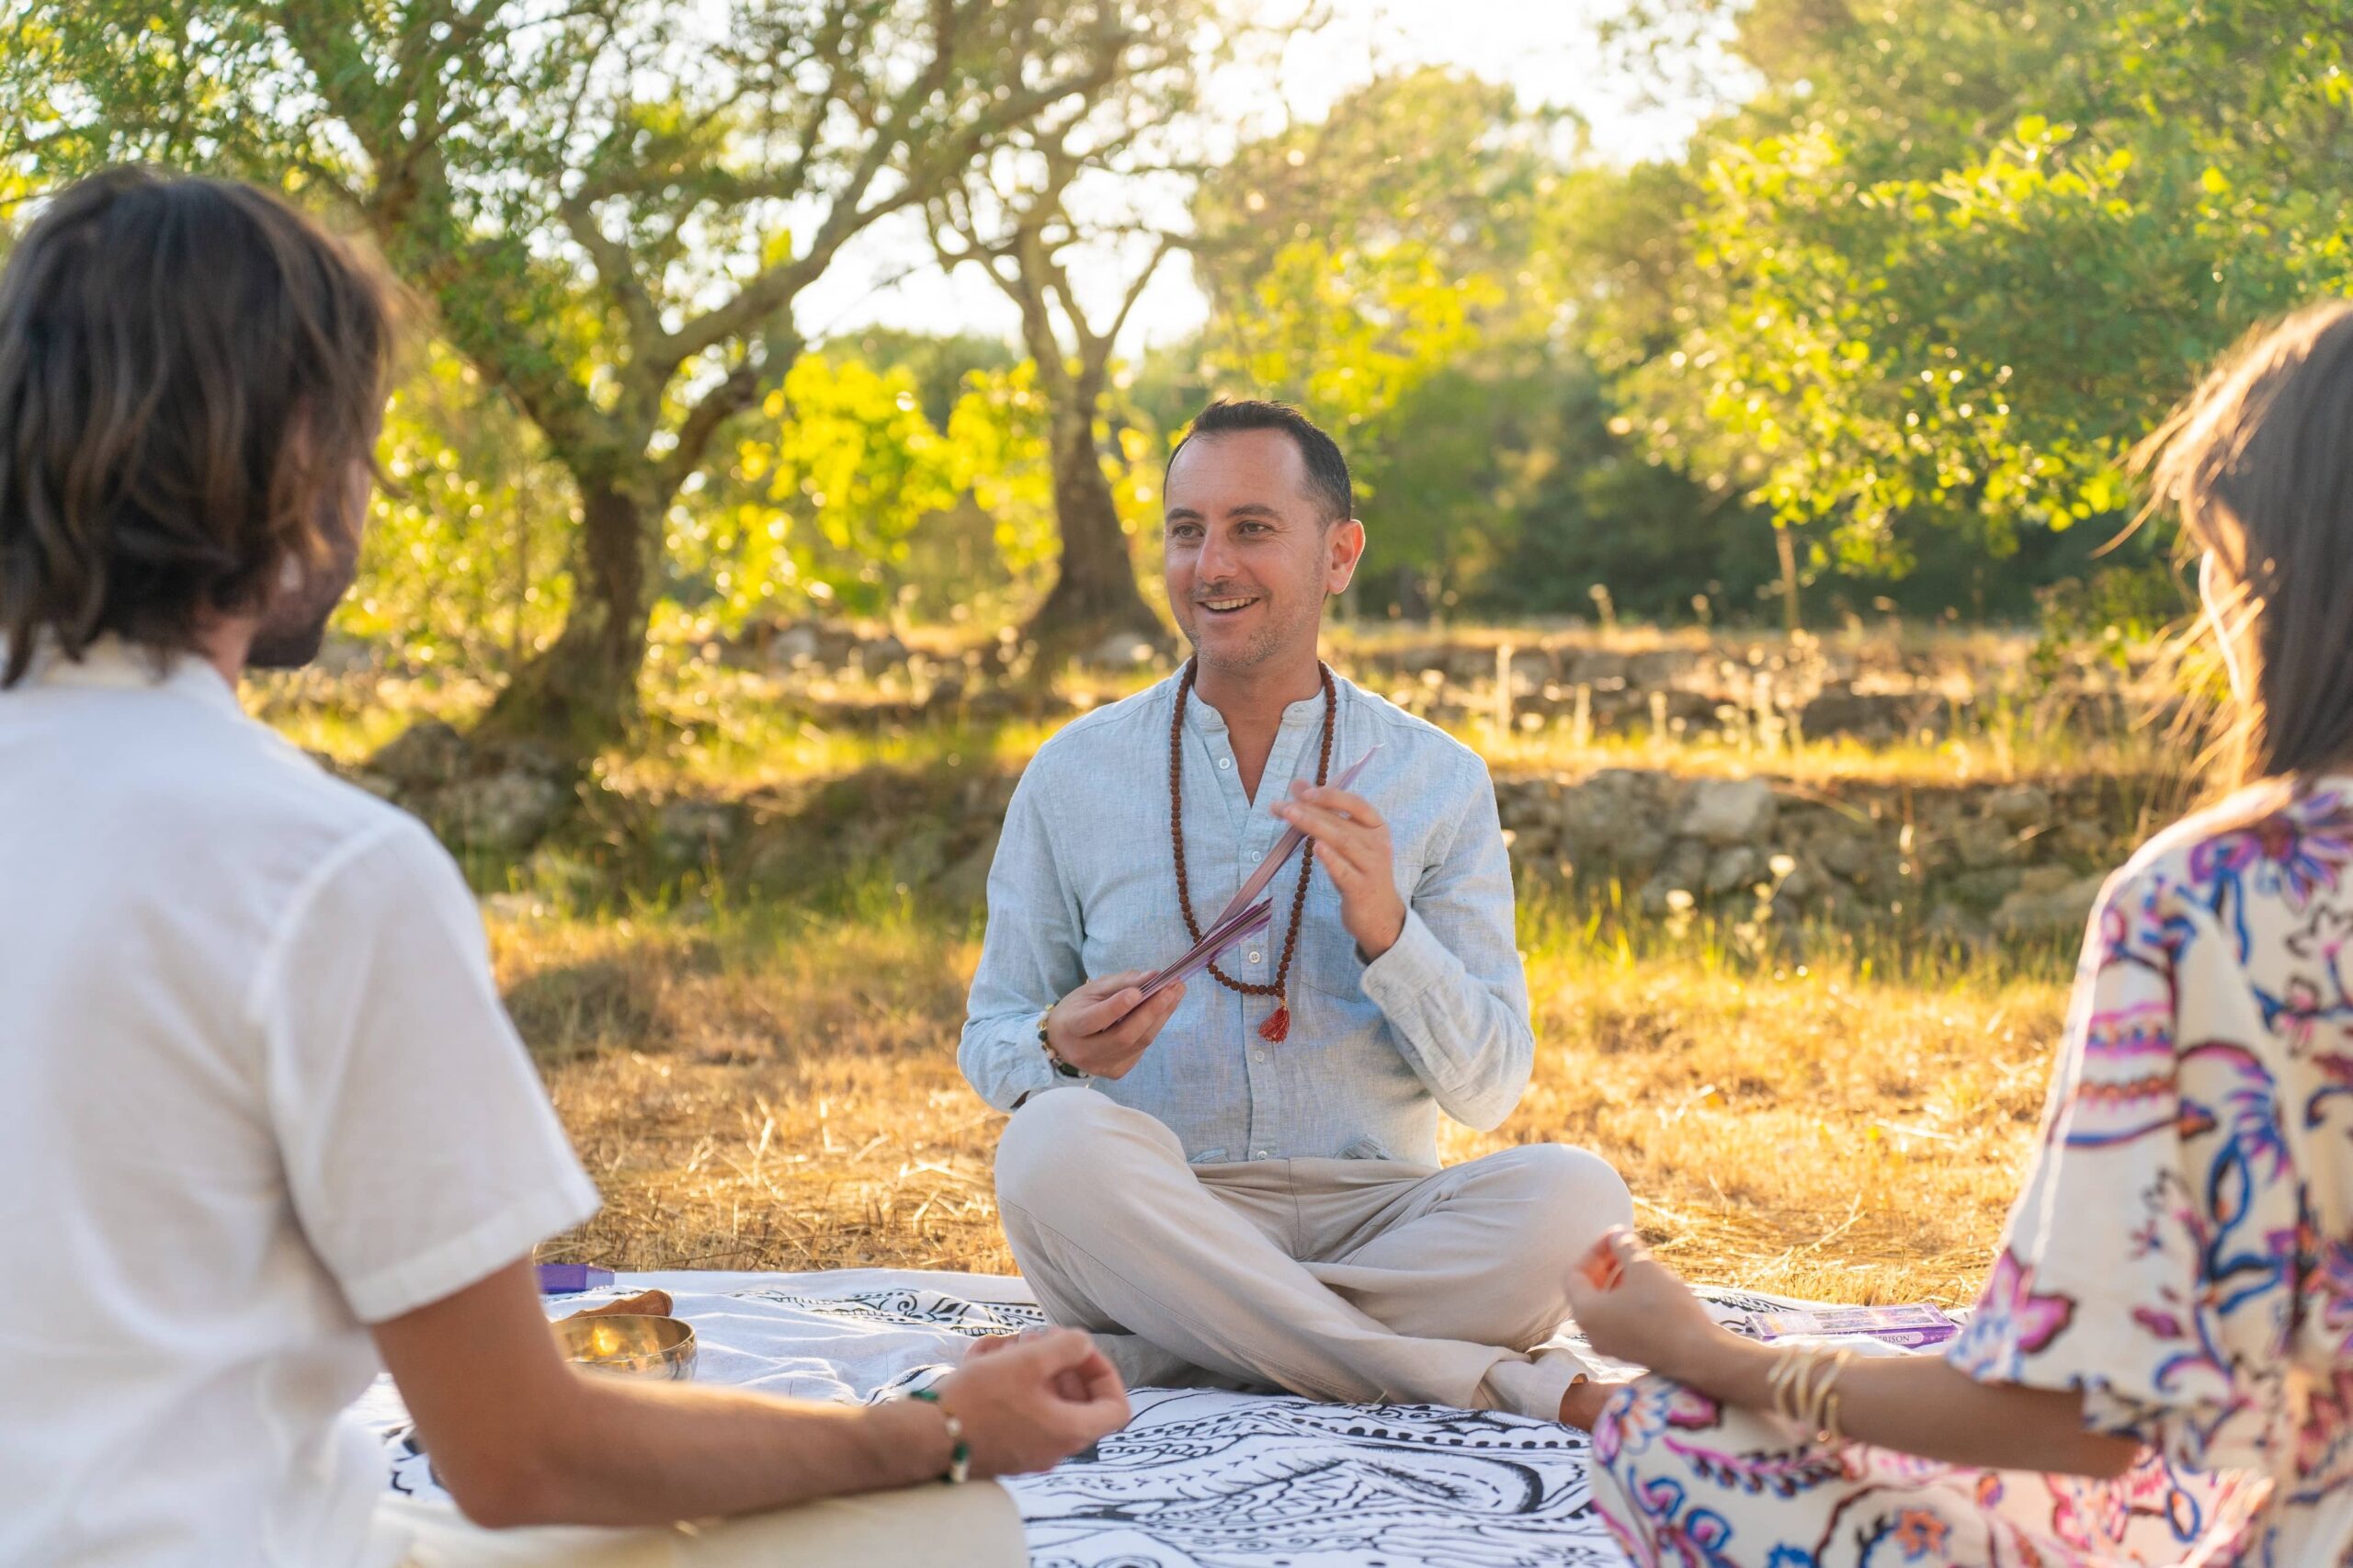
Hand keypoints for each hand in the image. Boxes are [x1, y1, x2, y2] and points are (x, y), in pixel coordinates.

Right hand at [931, 1328, 1129, 1476]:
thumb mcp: (1028, 1361)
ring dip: (1030, 1367)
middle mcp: (1055, 1448)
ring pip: (1043, 1400)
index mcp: (1070, 1432)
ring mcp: (1029, 1452)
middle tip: (1036, 1338)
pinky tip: (984, 1359)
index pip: (1116, 1408)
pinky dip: (1010, 1384)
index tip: (1079, 1350)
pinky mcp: (1004, 1448)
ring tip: (1004, 1343)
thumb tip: (1082, 1344)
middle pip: (1077, 1400)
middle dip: (1059, 1362)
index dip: (1104, 1373)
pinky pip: (1019, 1411)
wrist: (925, 1437)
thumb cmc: (980, 1399)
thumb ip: (1066, 1347)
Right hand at [1045, 970, 1184, 1078]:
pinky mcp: (1115, 1072)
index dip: (1117, 1007)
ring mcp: (1101, 1066)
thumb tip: (1153, 976)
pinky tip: (1162, 1011)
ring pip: (1138, 1044)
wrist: (1062, 1040)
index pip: (1094, 1019)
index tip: (1139, 991)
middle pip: (1124, 1036)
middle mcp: (1083, 1053)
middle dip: (1152, 1011)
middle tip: (1173, 988)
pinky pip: (1140, 1049)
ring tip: (1176, 994)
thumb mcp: (1091, 989)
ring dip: (1161, 1017)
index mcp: (1070, 1027)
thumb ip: (1121, 982)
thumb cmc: (1077, 1009)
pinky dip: (1153, 1028)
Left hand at [1269, 781, 1406, 957]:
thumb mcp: (1348, 841)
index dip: (1331, 795)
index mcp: (1377, 828)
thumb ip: (1326, 813)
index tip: (1304, 791)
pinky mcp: (1361, 890)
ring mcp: (1371, 868)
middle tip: (1282, 805)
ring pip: (1342, 842)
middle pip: (1342, 823)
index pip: (1357, 804)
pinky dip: (1330, 859)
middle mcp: (1378, 845)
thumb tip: (1297, 785)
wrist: (1380, 915)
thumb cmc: (1360, 872)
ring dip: (1314, 826)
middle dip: (1309, 811)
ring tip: (1290, 815)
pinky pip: (1344, 872)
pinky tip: (1316, 847)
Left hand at [1560, 1227, 1725, 1382]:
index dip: (1595, 1251)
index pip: (1575, 1274)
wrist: (1699, 1354)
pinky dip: (1627, 1300)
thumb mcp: (1644, 1267)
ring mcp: (1610, 1345)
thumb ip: (1624, 1246)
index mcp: (1585, 1312)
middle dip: (1606, 1264)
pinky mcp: (1630, 1352)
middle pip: (1589, 1290)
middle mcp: (1591, 1333)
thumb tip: (1616, 1234)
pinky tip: (1650, 1288)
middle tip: (1628, 1247)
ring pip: (1605, 1305)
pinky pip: (1619, 1319)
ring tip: (1641, 1264)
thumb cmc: (1666, 1308)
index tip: (1617, 1238)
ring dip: (1618, 1280)